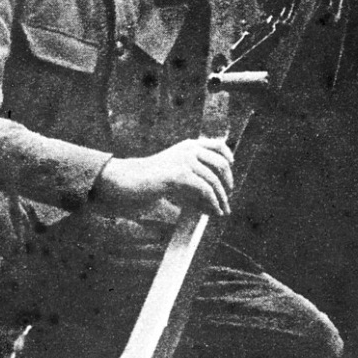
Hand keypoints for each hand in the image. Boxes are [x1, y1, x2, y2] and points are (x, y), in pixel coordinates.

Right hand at [94, 137, 234, 217]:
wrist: (126, 181)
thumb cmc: (148, 180)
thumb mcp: (173, 172)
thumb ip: (192, 177)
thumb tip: (212, 195)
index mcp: (188, 145)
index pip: (218, 145)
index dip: (228, 157)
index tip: (231, 172)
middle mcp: (188, 149)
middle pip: (221, 164)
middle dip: (227, 184)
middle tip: (227, 199)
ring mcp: (184, 160)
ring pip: (213, 180)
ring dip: (221, 198)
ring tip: (223, 211)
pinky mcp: (179, 174)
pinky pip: (204, 189)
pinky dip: (213, 202)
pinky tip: (214, 212)